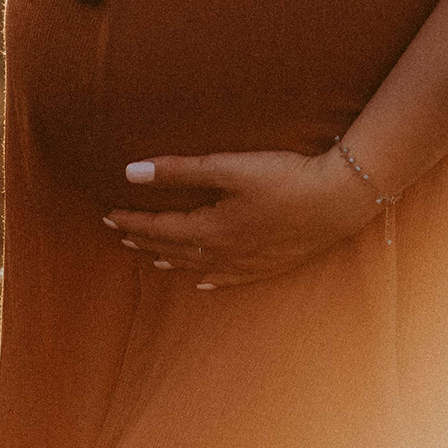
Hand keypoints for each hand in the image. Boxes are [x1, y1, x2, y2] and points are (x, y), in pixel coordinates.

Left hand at [102, 147, 382, 287]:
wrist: (339, 199)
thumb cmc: (284, 176)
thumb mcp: (229, 166)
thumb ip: (179, 170)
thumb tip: (131, 172)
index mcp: (211, 229)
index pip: (160, 227)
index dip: (133, 220)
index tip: (109, 214)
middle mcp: (225, 253)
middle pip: (174, 248)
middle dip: (145, 239)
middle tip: (120, 233)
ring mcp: (249, 263)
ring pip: (198, 266)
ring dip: (171, 258)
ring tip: (150, 256)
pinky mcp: (270, 264)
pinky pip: (230, 278)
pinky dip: (210, 278)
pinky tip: (204, 281)